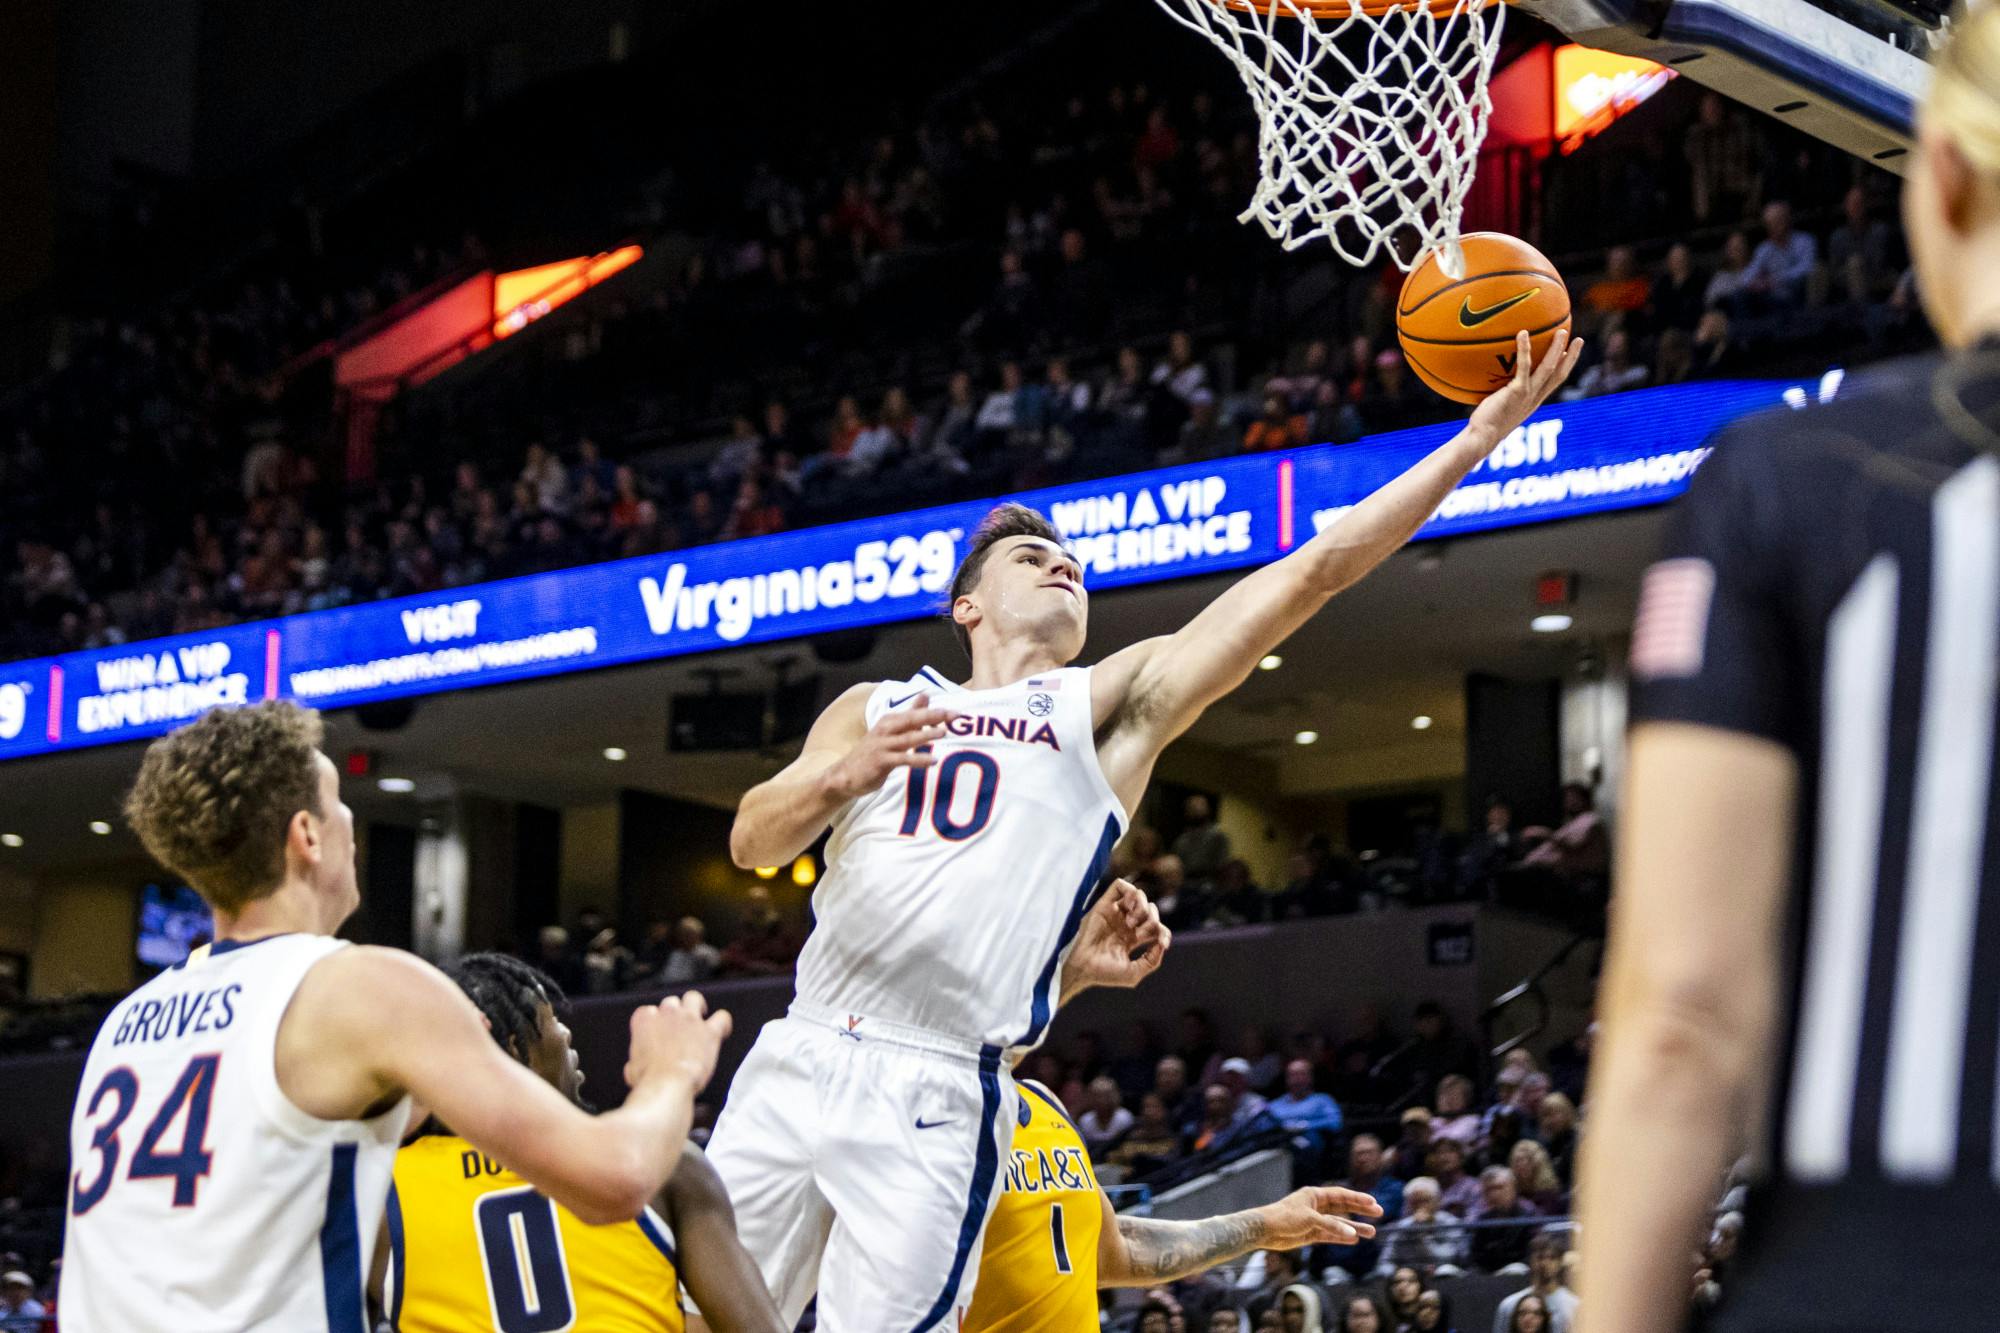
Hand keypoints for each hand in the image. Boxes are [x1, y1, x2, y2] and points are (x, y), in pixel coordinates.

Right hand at [625, 990, 731, 1091]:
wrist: (668, 1085)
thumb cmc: (649, 1080)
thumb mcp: (632, 1071)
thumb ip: (636, 1061)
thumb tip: (635, 1067)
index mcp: (645, 1020)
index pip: (647, 1012)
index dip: (653, 1023)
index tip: (656, 1034)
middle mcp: (667, 1013)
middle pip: (671, 1003)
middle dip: (674, 1014)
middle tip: (678, 1028)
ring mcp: (690, 1019)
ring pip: (694, 998)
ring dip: (696, 1006)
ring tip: (700, 1016)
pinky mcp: (709, 1031)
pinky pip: (722, 1017)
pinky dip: (723, 1023)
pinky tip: (722, 1030)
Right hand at [821, 694, 953, 800]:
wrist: (846, 775)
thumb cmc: (873, 752)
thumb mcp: (891, 732)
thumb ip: (909, 715)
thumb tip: (926, 696)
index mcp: (889, 721)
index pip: (914, 714)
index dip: (934, 712)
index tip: (954, 712)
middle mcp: (885, 730)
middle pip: (911, 720)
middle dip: (932, 716)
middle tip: (952, 714)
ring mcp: (883, 745)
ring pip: (907, 738)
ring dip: (926, 735)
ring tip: (943, 733)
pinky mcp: (881, 761)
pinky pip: (903, 759)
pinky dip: (918, 760)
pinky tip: (932, 761)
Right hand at [1068, 878, 1171, 989]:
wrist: (1084, 969)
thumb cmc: (1104, 974)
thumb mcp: (1134, 973)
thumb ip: (1152, 960)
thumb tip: (1161, 943)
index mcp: (1132, 937)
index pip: (1156, 927)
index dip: (1164, 933)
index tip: (1162, 944)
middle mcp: (1124, 922)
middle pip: (1150, 909)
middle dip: (1152, 920)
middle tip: (1139, 935)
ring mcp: (1114, 913)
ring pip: (1138, 895)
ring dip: (1142, 907)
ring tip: (1132, 922)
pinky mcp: (1103, 905)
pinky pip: (1120, 886)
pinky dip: (1130, 892)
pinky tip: (1130, 907)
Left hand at [1256, 1186, 1383, 1248]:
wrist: (1264, 1230)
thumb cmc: (1284, 1218)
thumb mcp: (1310, 1219)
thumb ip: (1332, 1227)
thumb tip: (1353, 1235)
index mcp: (1314, 1195)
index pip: (1341, 1195)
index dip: (1358, 1198)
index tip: (1373, 1202)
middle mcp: (1316, 1206)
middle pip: (1343, 1207)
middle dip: (1360, 1210)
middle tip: (1379, 1213)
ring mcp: (1314, 1220)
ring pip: (1339, 1223)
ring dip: (1354, 1227)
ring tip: (1372, 1232)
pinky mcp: (1310, 1233)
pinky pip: (1330, 1235)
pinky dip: (1341, 1238)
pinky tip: (1354, 1240)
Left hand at [1466, 328, 1584, 447]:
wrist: (1482, 437)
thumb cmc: (1484, 425)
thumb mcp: (1498, 408)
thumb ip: (1501, 396)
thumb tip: (1491, 385)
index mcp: (1533, 402)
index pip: (1554, 382)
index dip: (1563, 368)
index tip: (1568, 353)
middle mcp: (1535, 398)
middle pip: (1559, 374)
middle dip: (1571, 357)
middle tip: (1578, 339)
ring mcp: (1528, 394)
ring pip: (1548, 368)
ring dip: (1557, 349)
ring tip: (1562, 331)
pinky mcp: (1517, 391)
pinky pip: (1524, 366)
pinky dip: (1525, 348)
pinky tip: (1523, 333)